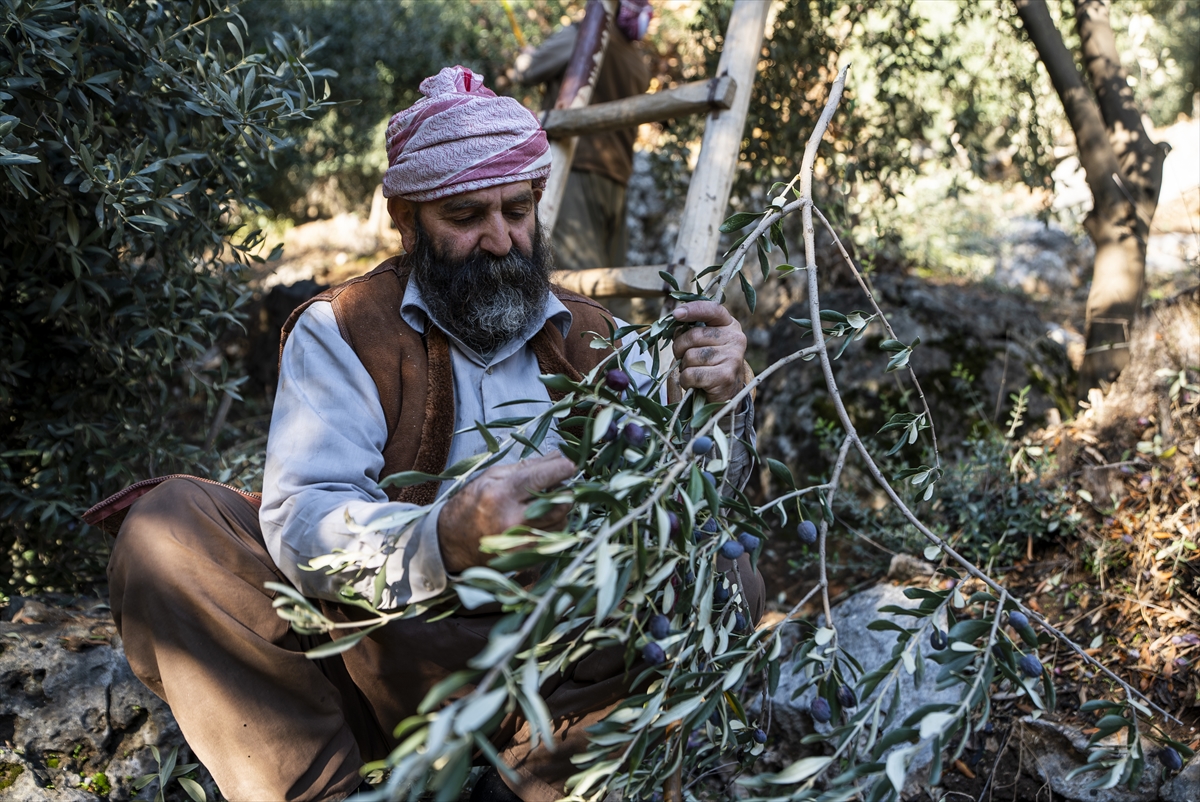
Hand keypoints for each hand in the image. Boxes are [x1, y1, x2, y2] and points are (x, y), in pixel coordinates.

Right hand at [437, 453, 573, 572]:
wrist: (451, 542)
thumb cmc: (469, 505)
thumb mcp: (491, 476)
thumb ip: (526, 467)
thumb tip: (556, 457)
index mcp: (501, 494)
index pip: (543, 477)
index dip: (562, 468)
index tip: (571, 463)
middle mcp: (513, 519)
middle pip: (559, 502)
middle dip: (565, 490)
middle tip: (559, 484)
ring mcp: (521, 540)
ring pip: (561, 520)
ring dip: (561, 508)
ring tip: (547, 501)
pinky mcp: (525, 555)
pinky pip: (554, 537)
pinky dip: (554, 524)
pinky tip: (542, 518)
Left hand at [671, 301, 746, 403]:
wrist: (726, 393)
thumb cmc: (710, 364)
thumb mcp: (705, 342)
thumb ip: (693, 329)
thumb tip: (675, 319)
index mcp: (730, 325)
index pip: (712, 310)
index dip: (693, 310)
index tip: (676, 314)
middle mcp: (735, 338)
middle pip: (694, 335)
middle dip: (679, 347)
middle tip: (682, 356)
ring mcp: (732, 357)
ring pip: (690, 356)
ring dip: (684, 366)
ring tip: (693, 370)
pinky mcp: (725, 376)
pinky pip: (692, 374)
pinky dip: (686, 380)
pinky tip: (694, 383)